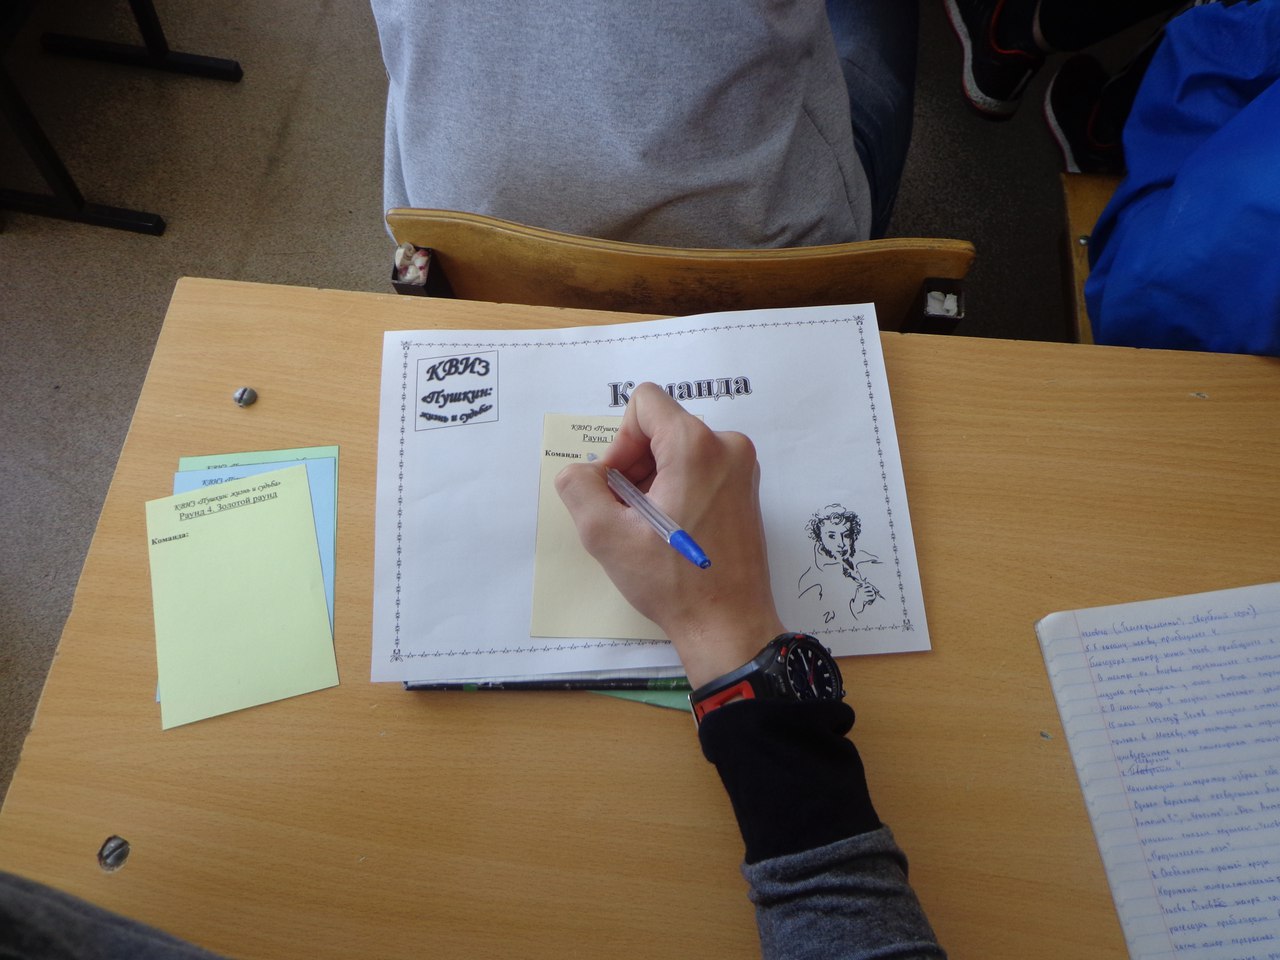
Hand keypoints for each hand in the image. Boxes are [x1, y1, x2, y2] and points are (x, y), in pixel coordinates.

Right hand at [555, 383, 783, 687]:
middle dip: (634, 464)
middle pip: (661, 427)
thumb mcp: (605, 535)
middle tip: (625, 513)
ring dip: (653, 479)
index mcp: (696, 446)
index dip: (619, 441)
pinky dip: (677, 488)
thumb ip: (578, 487)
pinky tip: (668, 530)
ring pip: (679, 449)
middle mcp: (727, 447)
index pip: (644, 403)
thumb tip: (581, 473)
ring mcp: (742, 468)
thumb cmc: (673, 582)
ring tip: (646, 527)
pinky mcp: (746, 490)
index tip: (618, 486)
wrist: (728, 624)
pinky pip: (700, 468)